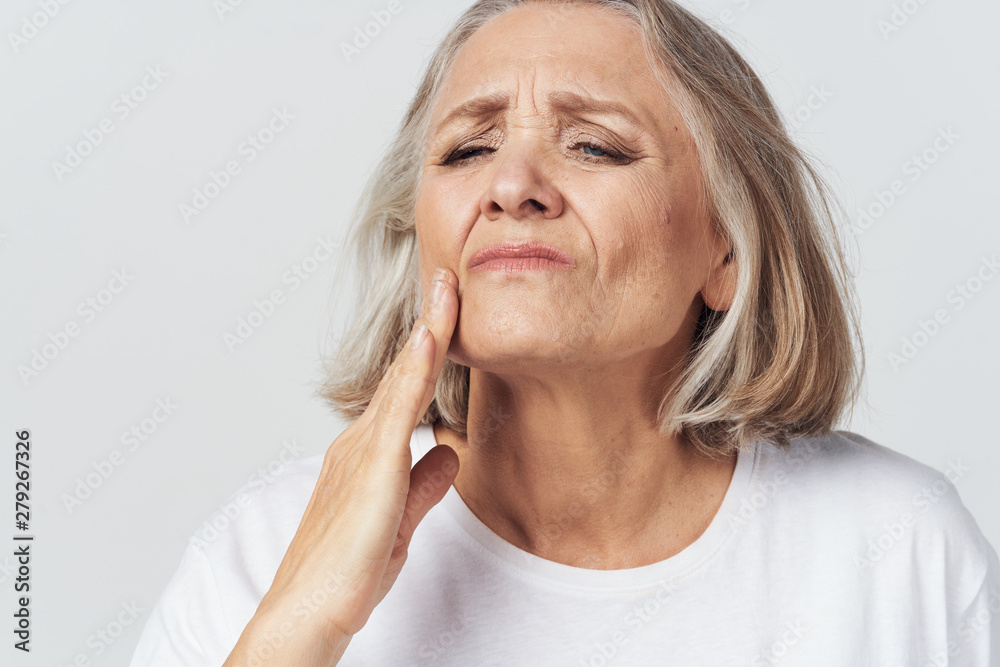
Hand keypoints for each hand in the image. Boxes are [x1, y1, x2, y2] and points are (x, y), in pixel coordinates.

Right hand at [224, 267, 460, 666]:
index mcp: (368, 455)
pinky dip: (416, 368)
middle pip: (404, 372)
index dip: (428, 350)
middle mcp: (360, 443)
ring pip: (403, 379)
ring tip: (447, 287)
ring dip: (428, 329)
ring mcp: (363, 451)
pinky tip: (432, 337)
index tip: (447, 312)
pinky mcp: (373, 468)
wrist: (309, 612)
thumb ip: (425, 484)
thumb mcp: (400, 521)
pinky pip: (400, 408)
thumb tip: (448, 451)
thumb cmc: (346, 574)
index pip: (406, 391)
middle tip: (449, 278)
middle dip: (430, 323)